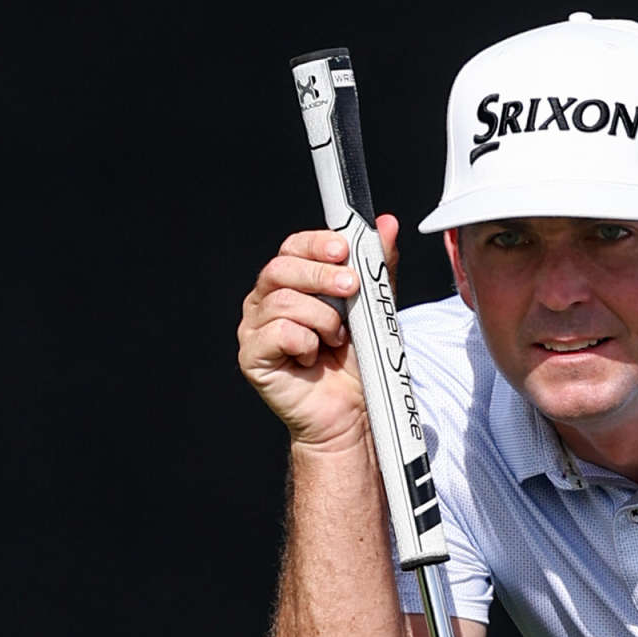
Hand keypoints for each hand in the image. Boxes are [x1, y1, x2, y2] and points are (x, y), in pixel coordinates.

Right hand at [236, 218, 399, 450]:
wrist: (352, 412)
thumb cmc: (356, 362)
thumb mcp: (374, 307)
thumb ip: (377, 268)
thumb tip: (386, 224)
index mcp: (291, 284)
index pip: (292, 247)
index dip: (316, 244)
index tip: (344, 248)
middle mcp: (265, 302)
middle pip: (281, 268)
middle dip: (322, 276)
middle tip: (352, 290)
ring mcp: (255, 329)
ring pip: (284, 301)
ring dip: (323, 319)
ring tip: (336, 339)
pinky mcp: (252, 357)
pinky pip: (278, 333)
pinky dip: (306, 343)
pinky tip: (314, 358)